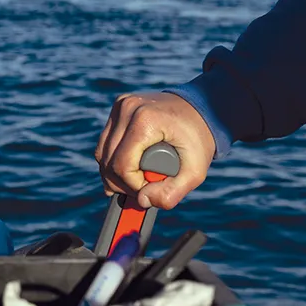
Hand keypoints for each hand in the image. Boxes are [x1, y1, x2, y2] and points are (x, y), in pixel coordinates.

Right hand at [95, 92, 215, 209]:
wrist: (203, 107)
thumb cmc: (198, 139)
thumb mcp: (195, 172)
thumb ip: (171, 193)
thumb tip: (142, 200)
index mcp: (145, 120)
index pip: (122, 165)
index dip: (133, 186)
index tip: (151, 188)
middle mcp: (128, 108)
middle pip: (108, 161)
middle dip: (123, 183)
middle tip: (144, 188)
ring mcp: (121, 105)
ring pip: (102, 153)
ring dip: (115, 174)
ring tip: (137, 179)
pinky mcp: (118, 108)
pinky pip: (105, 143)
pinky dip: (113, 160)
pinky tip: (128, 169)